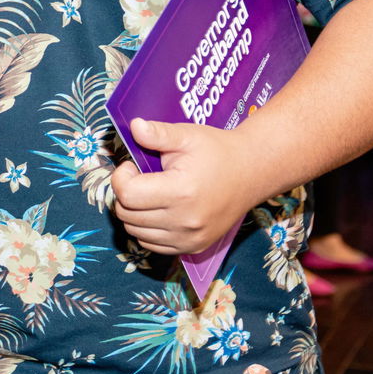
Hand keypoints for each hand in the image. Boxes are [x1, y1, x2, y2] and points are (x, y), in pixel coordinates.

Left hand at [110, 119, 265, 255]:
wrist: (251, 173)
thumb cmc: (218, 151)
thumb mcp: (187, 135)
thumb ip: (158, 133)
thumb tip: (134, 126)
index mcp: (181, 191)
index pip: (126, 194)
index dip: (121, 177)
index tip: (132, 166)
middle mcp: (184, 220)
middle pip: (127, 214)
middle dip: (125, 193)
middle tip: (140, 177)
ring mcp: (189, 238)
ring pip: (135, 232)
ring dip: (133, 212)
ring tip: (150, 193)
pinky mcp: (193, 247)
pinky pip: (151, 244)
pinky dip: (146, 229)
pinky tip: (158, 210)